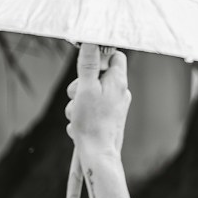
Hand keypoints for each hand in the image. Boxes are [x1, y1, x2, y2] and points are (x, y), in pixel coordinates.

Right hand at [65, 46, 129, 160]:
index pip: (115, 56)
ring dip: (77, 105)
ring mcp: (115, 106)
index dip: (100, 56)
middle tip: (77, 97)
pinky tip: (80, 127)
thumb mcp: (86, 89)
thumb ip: (89, 64)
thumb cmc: (93, 123)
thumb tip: (91, 41)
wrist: (98, 156)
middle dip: (80, 87)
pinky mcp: (108, 119)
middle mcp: (120, 91)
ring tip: (78, 117)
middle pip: (96, 76)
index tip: (86, 63)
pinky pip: (89, 111)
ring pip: (89, 95)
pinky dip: (81, 117)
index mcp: (118, 81)